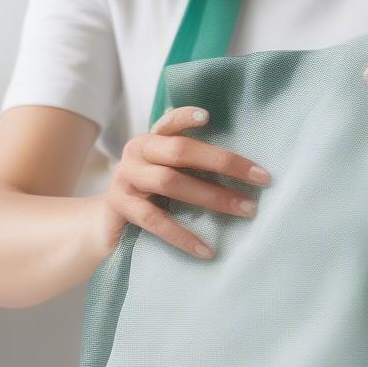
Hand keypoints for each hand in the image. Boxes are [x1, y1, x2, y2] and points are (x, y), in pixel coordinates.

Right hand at [92, 106, 272, 260]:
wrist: (106, 224)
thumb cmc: (150, 194)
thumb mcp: (167, 172)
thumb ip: (193, 165)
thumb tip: (247, 172)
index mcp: (152, 140)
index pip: (169, 122)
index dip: (185, 117)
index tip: (208, 117)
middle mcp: (136, 152)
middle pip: (181, 151)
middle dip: (224, 163)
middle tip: (260, 177)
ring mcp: (125, 179)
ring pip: (171, 183)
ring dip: (213, 197)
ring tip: (245, 210)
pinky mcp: (120, 208)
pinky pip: (155, 221)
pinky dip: (183, 236)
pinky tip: (207, 249)